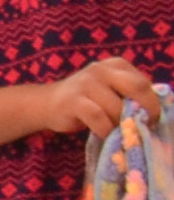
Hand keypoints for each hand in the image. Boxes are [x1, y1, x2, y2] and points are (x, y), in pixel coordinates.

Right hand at [28, 59, 158, 139]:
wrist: (45, 103)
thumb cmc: (84, 100)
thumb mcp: (109, 89)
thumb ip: (128, 93)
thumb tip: (151, 111)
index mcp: (115, 64)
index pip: (143, 81)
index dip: (152, 102)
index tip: (152, 118)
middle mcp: (101, 69)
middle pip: (136, 87)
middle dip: (145, 109)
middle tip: (145, 125)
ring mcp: (86, 83)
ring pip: (117, 107)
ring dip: (121, 123)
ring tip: (120, 132)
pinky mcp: (73, 100)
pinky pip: (99, 117)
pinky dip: (105, 129)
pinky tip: (105, 134)